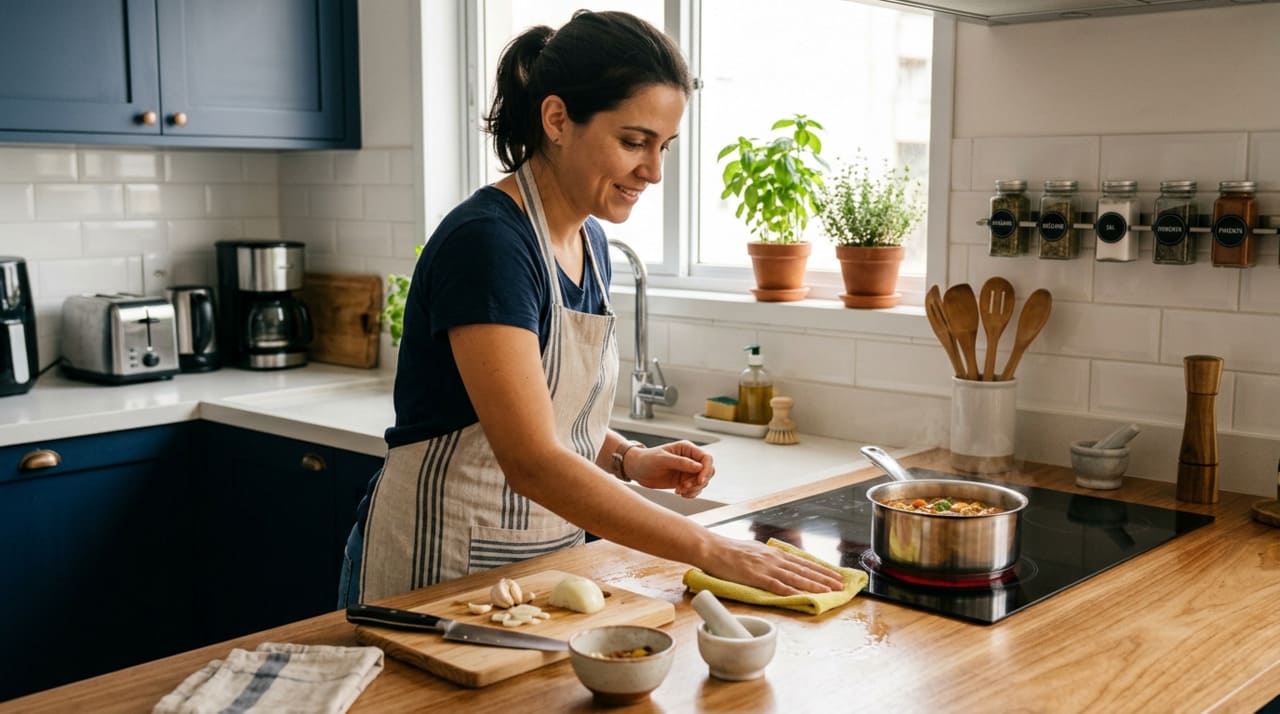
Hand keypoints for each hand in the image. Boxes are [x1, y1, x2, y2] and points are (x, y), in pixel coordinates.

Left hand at [626, 440, 713, 497]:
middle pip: (708, 472)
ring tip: (679, 490)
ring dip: (694, 489)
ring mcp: (687, 471)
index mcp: (687, 449)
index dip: (706, 470)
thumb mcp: (662, 459)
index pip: (706, 459)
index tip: (700, 481)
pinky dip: (690, 494)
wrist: (636, 469)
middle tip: (685, 487)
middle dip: (699, 482)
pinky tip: (679, 493)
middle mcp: (690, 459)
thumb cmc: (646, 459)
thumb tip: (699, 467)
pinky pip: (695, 489)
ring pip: (702, 482)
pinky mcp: (684, 481)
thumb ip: (681, 462)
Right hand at [701, 536, 845, 595]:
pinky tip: (804, 596)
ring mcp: (767, 567)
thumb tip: (780, 562)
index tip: (835, 575)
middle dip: (825, 578)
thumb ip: (768, 557)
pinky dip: (793, 591)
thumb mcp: (754, 550)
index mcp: (774, 553)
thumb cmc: (730, 550)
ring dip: (815, 585)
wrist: (713, 548)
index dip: (821, 569)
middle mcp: (774, 558)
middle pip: (805, 569)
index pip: (803, 562)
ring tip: (830, 591)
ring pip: (796, 577)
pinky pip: (778, 586)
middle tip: (841, 585)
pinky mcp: (757, 577)